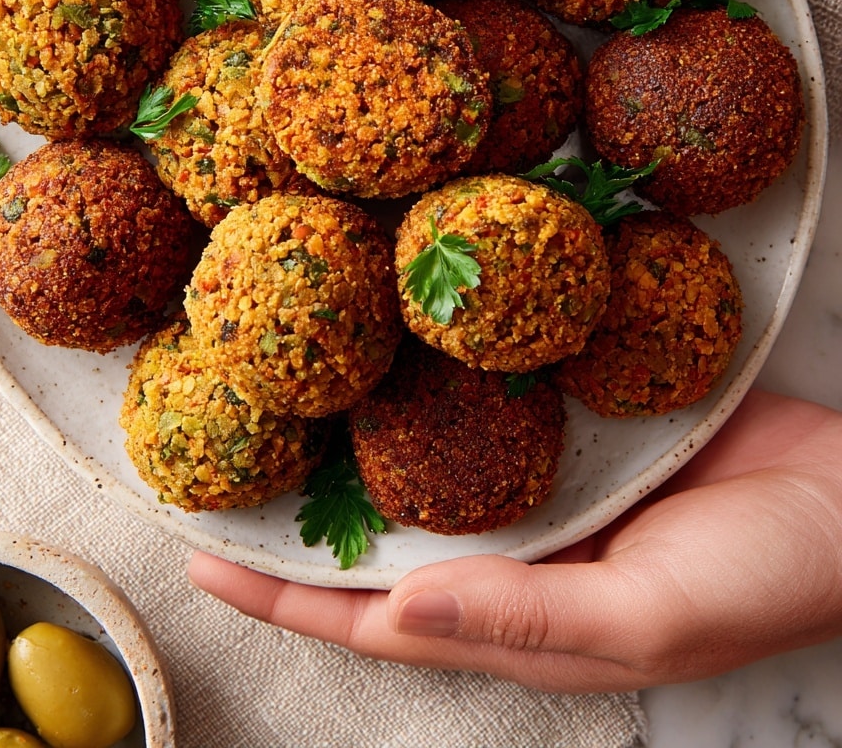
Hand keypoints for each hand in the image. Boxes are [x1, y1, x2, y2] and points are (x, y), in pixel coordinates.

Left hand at [189, 388, 841, 690]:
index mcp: (516, 615)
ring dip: (358, 437)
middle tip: (224, 455)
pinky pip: (488, 406)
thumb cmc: (763, 578)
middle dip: (299, 509)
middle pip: (381, 534)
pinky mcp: (574, 423)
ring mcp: (542, 481)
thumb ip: (522, 616)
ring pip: (426, 464)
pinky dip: (438, 384)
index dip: (282, 589)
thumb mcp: (644, 619)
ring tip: (286, 390)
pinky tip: (396, 343)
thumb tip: (396, 606)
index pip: (370, 614)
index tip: (199, 552)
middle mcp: (513, 549)